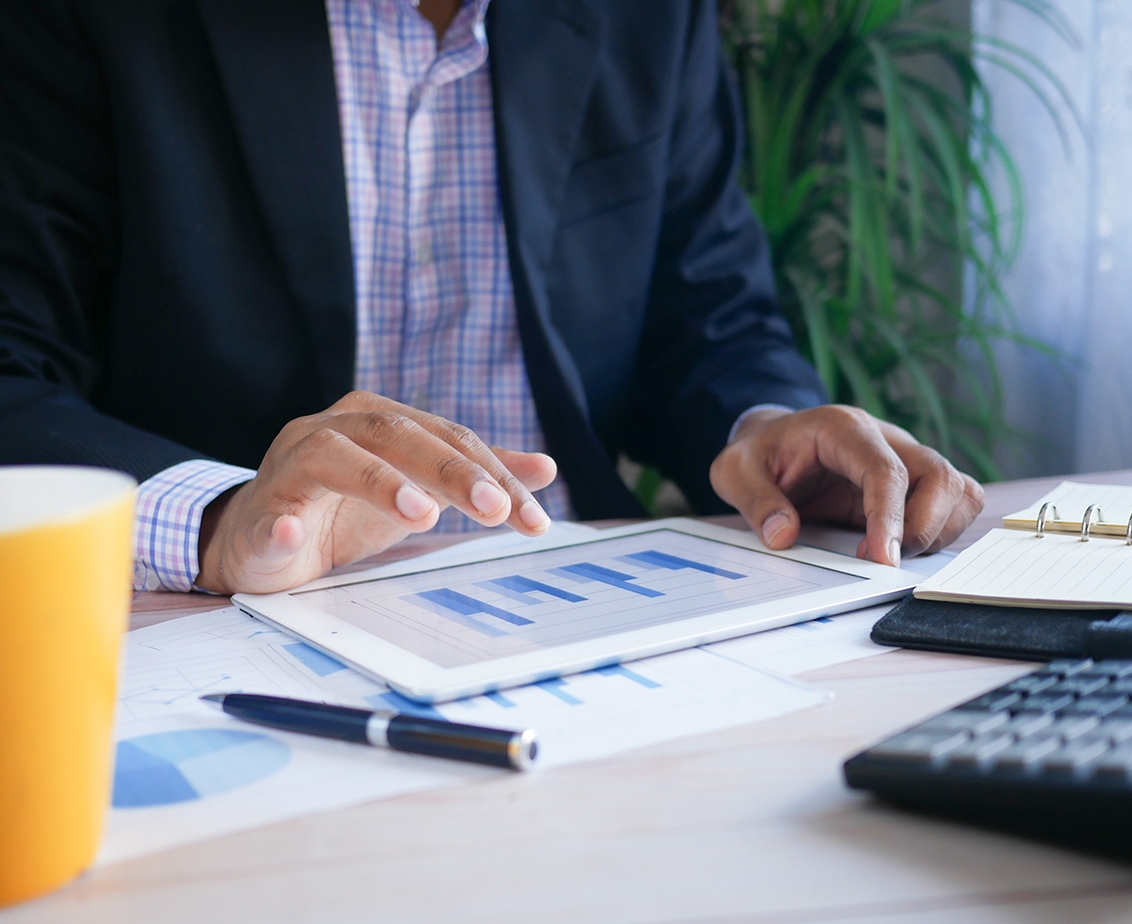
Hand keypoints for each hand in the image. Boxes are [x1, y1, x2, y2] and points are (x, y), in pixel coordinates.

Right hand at [196, 392, 557, 593]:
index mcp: (376, 420)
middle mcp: (333, 430)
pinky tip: (292, 534)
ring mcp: (289, 467)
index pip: (446, 438)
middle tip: (495, 509)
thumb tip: (545, 467)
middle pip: (396, 434)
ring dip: (377, 481)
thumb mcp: (418, 490)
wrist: (261, 539)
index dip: (493, 474)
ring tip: (421, 513)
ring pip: (331, 456)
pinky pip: (266, 515)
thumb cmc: (343, 509)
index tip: (532, 519)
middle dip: (450, 470)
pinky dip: (279, 523)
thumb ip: (474, 475)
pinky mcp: (258, 513)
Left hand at [709, 405, 984, 565]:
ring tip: (889, 554)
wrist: (771, 442)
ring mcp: (905, 459)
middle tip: (882, 562)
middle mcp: (886, 438)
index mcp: (844, 429)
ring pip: (957, 490)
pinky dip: (942, 530)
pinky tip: (903, 547)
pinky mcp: (913, 484)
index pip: (886, 469)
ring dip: (937, 531)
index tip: (881, 559)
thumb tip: (783, 536)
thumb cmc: (758, 454)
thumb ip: (756, 501)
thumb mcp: (734, 471)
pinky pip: (954, 502)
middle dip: (923, 527)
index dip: (890, 516)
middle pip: (939, 476)